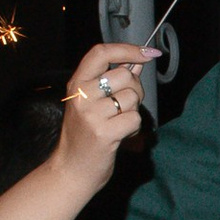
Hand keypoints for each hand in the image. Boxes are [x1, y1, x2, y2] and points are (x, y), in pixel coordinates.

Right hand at [51, 43, 156, 182]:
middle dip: (135, 89)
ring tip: (118, 123)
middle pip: (125, 75)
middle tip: (126, 106)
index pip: (101, 53)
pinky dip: (134, 127)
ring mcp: (91, 114)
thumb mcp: (90, 103)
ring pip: (132, 97)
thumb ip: (110, 83)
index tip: (148, 52)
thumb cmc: (84, 136)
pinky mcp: (104, 132)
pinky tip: (121, 134)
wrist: (71, 170)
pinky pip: (134, 118)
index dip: (127, 49)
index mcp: (76, 83)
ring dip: (133, 111)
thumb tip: (136, 62)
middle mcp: (81, 95)